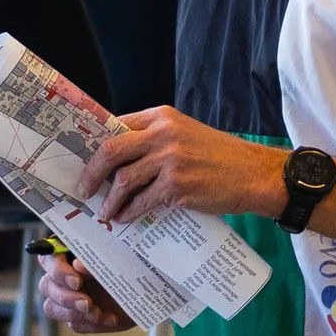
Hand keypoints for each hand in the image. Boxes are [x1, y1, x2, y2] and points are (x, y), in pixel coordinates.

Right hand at [37, 252, 126, 335]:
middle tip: (87, 302)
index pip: (48, 257)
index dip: (56, 269)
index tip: (76, 280)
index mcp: (70, 252)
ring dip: (73, 312)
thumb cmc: (132, 263)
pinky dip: (93, 323)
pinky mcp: (78, 317)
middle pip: (46, 285)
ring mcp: (68, 298)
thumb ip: (97, 257)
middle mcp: (64, 275)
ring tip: (98, 313)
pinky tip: (110, 318)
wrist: (149, 287)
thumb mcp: (119, 255)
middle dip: (65, 296)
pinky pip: (75, 323)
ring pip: (52, 307)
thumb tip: (78, 264)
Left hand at [80, 106, 285, 228]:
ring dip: (109, 200)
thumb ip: (156, 140)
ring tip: (105, 212)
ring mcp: (170, 159)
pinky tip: (125, 219)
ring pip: (123, 180)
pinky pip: (142, 201)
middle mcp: (163, 133)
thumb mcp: (186, 135)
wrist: (254, 174)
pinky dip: (129, 212)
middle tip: (84, 190)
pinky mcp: (177, 185)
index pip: (115, 125)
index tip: (81, 160)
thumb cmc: (221, 158)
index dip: (93, 144)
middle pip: (110, 150)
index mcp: (162, 117)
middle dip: (91, 173)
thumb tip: (119, 161)